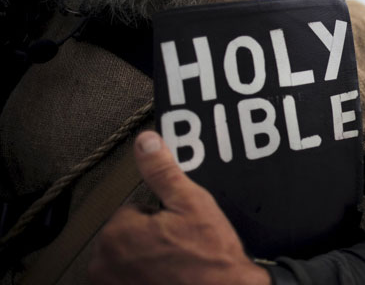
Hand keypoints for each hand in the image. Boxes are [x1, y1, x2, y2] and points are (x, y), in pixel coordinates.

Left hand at [89, 131, 270, 284]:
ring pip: (127, 259)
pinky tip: (168, 278)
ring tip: (176, 264)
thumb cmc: (211, 258)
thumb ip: (163, 171)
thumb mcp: (192, 203)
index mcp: (118, 232)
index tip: (179, 228)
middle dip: (151, 238)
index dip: (161, 217)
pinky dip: (143, 279)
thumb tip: (147, 142)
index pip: (133, 210)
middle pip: (128, 235)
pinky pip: (127, 280)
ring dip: (146, 259)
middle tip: (181, 246)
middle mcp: (104, 262)